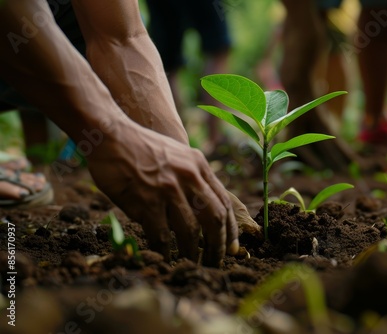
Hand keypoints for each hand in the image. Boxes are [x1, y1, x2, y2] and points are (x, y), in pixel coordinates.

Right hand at [88, 121, 238, 266]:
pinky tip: (165, 259)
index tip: (231, 247)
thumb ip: (194, 179)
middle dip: (218, 246)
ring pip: (190, 231)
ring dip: (192, 253)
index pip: (224, 203)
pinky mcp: (147, 201)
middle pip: (214, 219)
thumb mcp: (179, 155)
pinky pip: (161, 235)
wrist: (111, 135)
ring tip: (192, 264)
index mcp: (199, 166)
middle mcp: (189, 176)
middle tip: (216, 263)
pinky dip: (164, 251)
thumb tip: (204, 213)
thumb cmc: (143, 148)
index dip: (231, 229)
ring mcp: (168, 189)